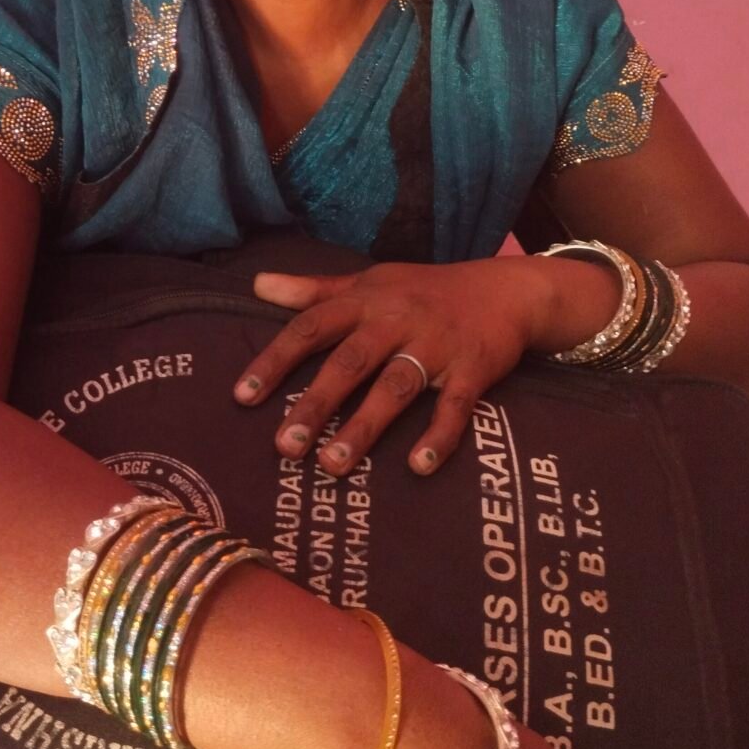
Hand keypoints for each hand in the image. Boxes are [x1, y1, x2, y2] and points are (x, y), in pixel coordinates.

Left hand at [234, 259, 552, 473]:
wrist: (505, 290)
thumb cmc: (424, 292)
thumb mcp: (369, 282)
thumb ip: (313, 290)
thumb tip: (257, 284)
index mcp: (366, 301)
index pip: (311, 327)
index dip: (275, 360)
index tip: (243, 397)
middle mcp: (397, 320)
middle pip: (349, 363)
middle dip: (315, 405)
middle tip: (284, 448)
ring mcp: (436, 345)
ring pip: (395, 387)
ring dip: (364, 427)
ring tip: (333, 465)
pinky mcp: (473, 368)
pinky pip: (455, 404)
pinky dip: (439, 435)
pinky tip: (419, 466)